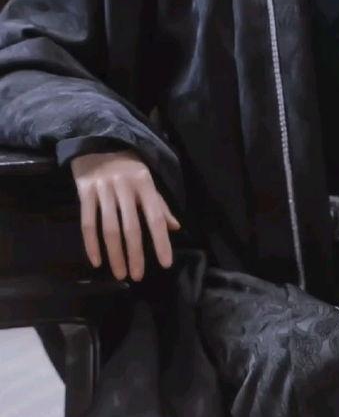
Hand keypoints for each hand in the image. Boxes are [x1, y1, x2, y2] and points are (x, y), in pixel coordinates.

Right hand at [70, 150, 180, 281]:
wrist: (96, 140)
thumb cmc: (126, 163)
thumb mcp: (146, 178)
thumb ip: (159, 204)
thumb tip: (175, 227)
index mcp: (144, 183)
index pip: (155, 216)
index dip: (161, 241)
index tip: (166, 263)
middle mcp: (125, 187)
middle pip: (131, 227)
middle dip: (135, 254)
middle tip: (138, 276)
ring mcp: (103, 189)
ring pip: (109, 228)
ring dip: (115, 254)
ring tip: (120, 274)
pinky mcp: (84, 191)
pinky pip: (87, 223)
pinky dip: (91, 244)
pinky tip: (97, 261)